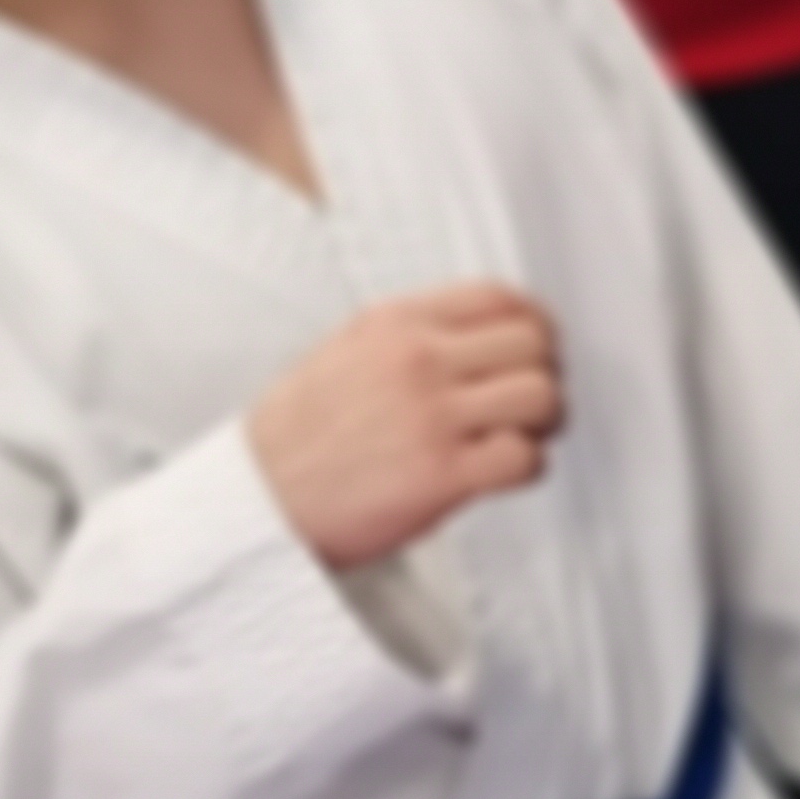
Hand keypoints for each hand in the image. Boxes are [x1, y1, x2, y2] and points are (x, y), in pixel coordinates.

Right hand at [247, 283, 564, 570]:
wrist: (254, 501)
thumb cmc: (297, 436)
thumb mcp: (344, 352)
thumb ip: (412, 335)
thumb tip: (485, 333)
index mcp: (394, 324)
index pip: (500, 297)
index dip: (535, 324)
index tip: (537, 349)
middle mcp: (415, 361)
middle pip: (534, 344)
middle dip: (545, 373)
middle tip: (529, 402)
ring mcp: (430, 417)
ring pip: (542, 396)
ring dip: (543, 422)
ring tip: (517, 437)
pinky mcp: (441, 475)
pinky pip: (526, 459)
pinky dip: (525, 467)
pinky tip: (497, 473)